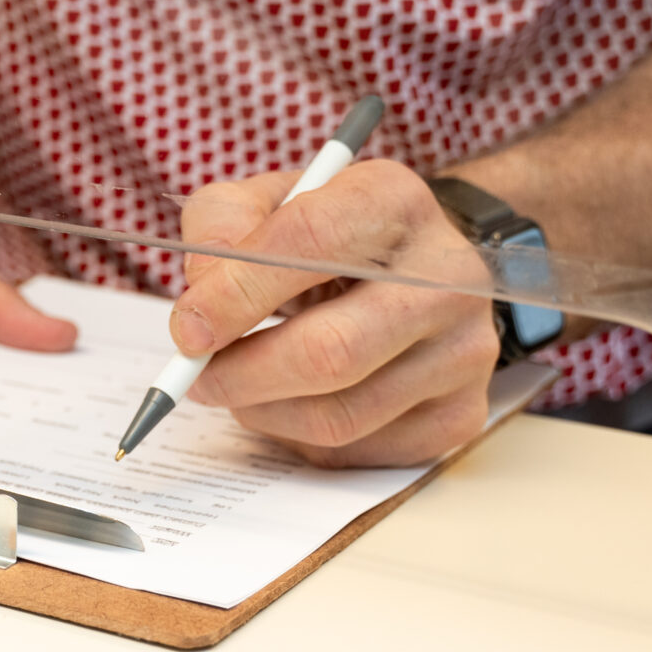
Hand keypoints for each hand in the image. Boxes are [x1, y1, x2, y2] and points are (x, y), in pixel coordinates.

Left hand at [170, 161, 499, 467]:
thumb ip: (220, 226)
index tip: (187, 329)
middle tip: (194, 376)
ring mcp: (463, 351)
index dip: (237, 293)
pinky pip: (356, 452)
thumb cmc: (329, 234)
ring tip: (236, 385)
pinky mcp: (460, 412)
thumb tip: (201, 299)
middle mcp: (446, 276)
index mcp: (395, 201)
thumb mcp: (269, 200)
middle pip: (331, 351)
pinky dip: (297, 438)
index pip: (310, 245)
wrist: (418, 265)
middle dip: (241, 374)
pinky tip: (287, 402)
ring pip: (339, 416)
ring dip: (262, 411)